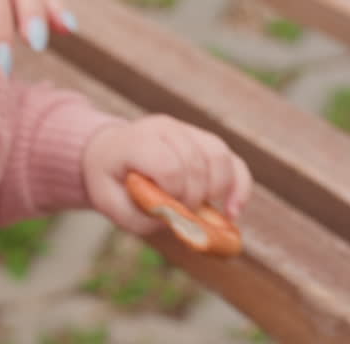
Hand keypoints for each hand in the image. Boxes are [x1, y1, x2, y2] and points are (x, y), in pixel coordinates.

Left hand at [81, 115, 251, 235]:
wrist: (110, 153)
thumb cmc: (110, 181)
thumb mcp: (111, 203)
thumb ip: (141, 215)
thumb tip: (180, 222)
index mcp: (136, 141)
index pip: (168, 165)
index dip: (173, 193)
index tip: (165, 207)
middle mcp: (165, 128)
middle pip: (196, 164)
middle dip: (193, 197)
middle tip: (180, 212)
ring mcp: (188, 130)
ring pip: (220, 158)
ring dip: (217, 192)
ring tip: (203, 211)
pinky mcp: (206, 141)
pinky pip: (234, 161)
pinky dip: (239, 187)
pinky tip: (232, 211)